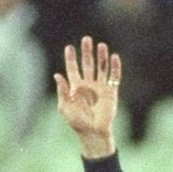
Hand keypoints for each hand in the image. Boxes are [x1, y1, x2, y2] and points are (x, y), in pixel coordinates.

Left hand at [54, 36, 120, 157]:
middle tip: (87, 39)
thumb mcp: (65, 107)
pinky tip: (114, 57)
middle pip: (88, 64)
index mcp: (76, 87)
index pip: (73, 69)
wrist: (93, 132)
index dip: (71, 58)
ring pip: (101, 68)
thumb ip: (62, 91)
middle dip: (87, 52)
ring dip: (101, 56)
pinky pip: (114, 77)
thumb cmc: (77, 122)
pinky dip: (115, 67)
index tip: (69, 47)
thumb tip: (57, 75)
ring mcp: (100, 87)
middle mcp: (88, 84)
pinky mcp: (111, 92)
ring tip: (101, 45)